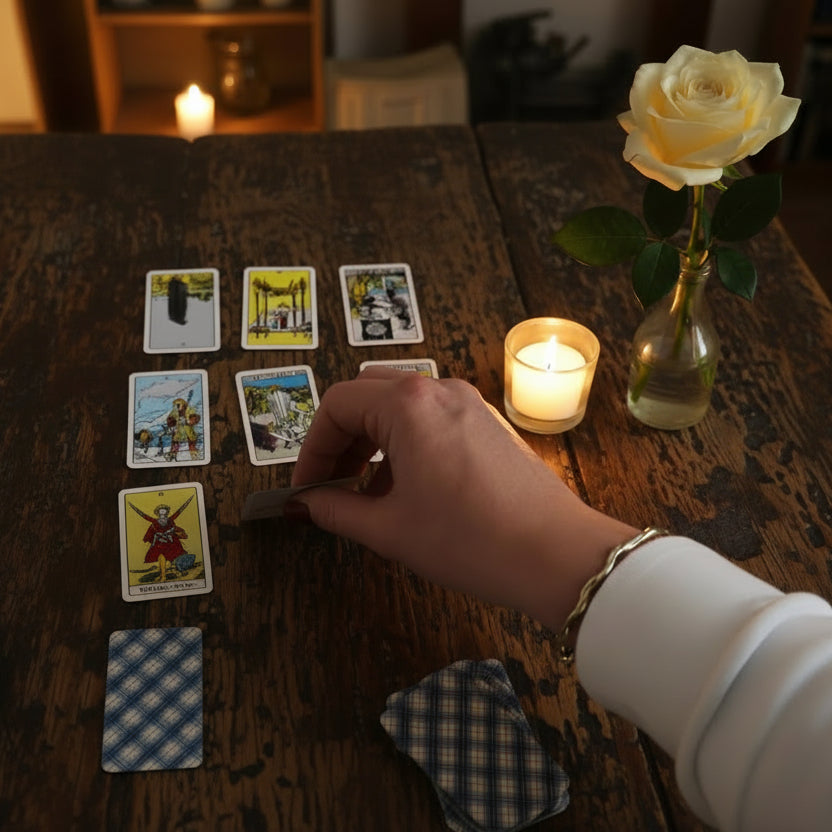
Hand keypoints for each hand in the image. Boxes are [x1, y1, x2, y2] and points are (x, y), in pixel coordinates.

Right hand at [292, 369, 637, 628]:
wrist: (556, 554)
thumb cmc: (468, 540)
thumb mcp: (389, 529)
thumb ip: (336, 509)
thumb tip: (304, 504)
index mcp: (407, 403)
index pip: (337, 405)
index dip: (312, 449)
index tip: (306, 489)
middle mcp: (439, 388)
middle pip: (368, 395)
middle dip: (342, 439)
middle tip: (333, 485)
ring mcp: (470, 402)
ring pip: (401, 405)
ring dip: (374, 441)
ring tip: (368, 494)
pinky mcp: (490, 422)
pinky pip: (433, 418)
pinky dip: (407, 443)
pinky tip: (410, 489)